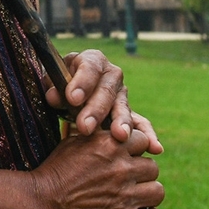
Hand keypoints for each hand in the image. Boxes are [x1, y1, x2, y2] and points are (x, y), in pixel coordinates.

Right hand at [28, 129, 166, 208]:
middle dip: (141, 176)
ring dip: (147, 197)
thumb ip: (99, 137)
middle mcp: (121, 167)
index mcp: (110, 144)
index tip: (125, 161)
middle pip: (152, 167)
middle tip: (125, 185)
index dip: (135, 152)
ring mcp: (125, 195)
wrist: (39, 203)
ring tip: (132, 202)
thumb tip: (112, 130)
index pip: (143, 141)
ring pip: (158, 191)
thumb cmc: (53, 172)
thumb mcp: (74, 143)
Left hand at [44, 50, 163, 154]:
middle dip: (96, 109)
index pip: (89, 67)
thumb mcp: (53, 83)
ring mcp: (122, 94)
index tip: (73, 98)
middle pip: (106, 90)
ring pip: (122, 107)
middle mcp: (112, 75)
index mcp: (92, 60)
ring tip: (120, 136)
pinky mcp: (129, 113)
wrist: (71, 92)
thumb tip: (53, 96)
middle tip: (85, 127)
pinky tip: (155, 147)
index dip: (82, 82)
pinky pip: (140, 123)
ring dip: (121, 122)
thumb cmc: (60, 85)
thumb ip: (54, 89)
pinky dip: (148, 135)